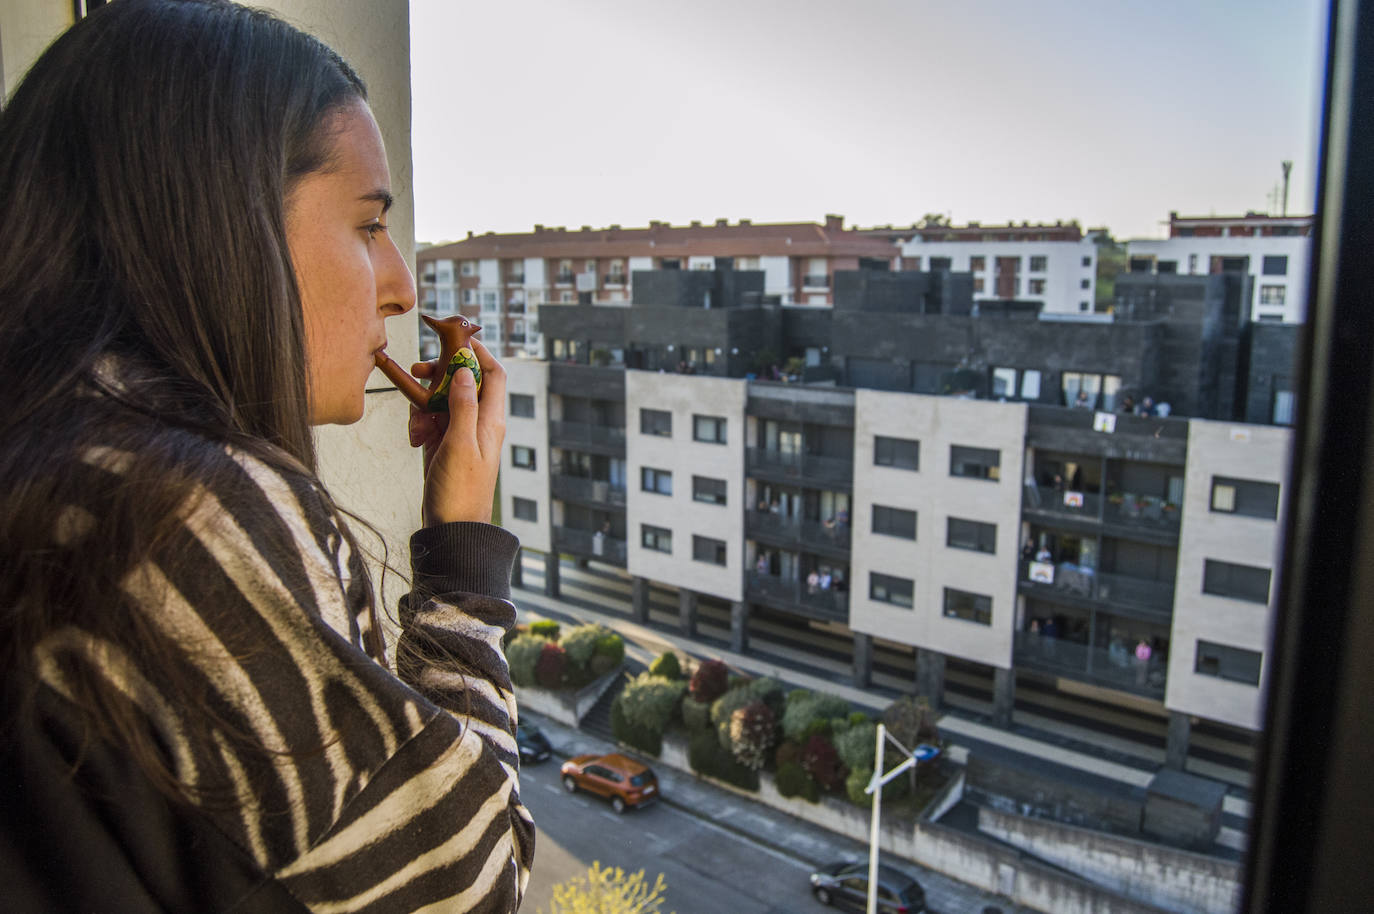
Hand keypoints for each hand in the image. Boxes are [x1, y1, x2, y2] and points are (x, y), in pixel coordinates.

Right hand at [406, 338, 505, 525]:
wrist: (451, 530)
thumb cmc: (460, 491)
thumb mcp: (460, 444)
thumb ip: (463, 405)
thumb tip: (466, 369)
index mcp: (491, 420)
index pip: (494, 374)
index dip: (478, 352)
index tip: (454, 339)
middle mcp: (479, 424)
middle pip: (463, 382)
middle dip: (440, 375)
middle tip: (417, 371)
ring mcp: (460, 434)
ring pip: (442, 400)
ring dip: (424, 404)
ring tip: (415, 423)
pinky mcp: (443, 446)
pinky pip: (430, 421)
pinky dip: (420, 424)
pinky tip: (414, 440)